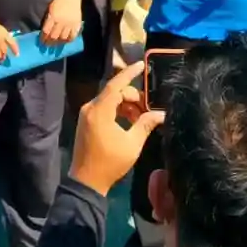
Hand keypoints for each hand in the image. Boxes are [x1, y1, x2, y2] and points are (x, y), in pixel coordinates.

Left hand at [41, 0, 82, 45]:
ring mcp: (69, 24)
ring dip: (58, 43)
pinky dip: (69, 40)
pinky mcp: (76, 24)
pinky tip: (66, 41)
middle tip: (47, 46)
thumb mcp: (50, 9)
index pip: (46, 31)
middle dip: (49, 42)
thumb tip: (45, 31)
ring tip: (56, 45)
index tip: (41, 42)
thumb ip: (48, 20)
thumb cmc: (58, 1)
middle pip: (54, 36)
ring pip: (63, 38)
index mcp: (53, 17)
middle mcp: (61, 22)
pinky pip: (73, 36)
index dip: (43, 38)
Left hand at [69, 61, 164, 196]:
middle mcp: (90, 107)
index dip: (130, 73)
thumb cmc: (110, 163)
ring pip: (109, 100)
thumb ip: (145, 125)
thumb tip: (160, 114)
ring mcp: (86, 114)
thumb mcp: (132, 144)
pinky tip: (130, 122)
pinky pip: (104, 108)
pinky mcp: (86, 121)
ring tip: (141, 118)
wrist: (87, 181)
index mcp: (100, 110)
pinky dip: (117, 110)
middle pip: (114, 92)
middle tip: (148, 109)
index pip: (116, 84)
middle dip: (133, 97)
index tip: (142, 65)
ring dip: (126, 105)